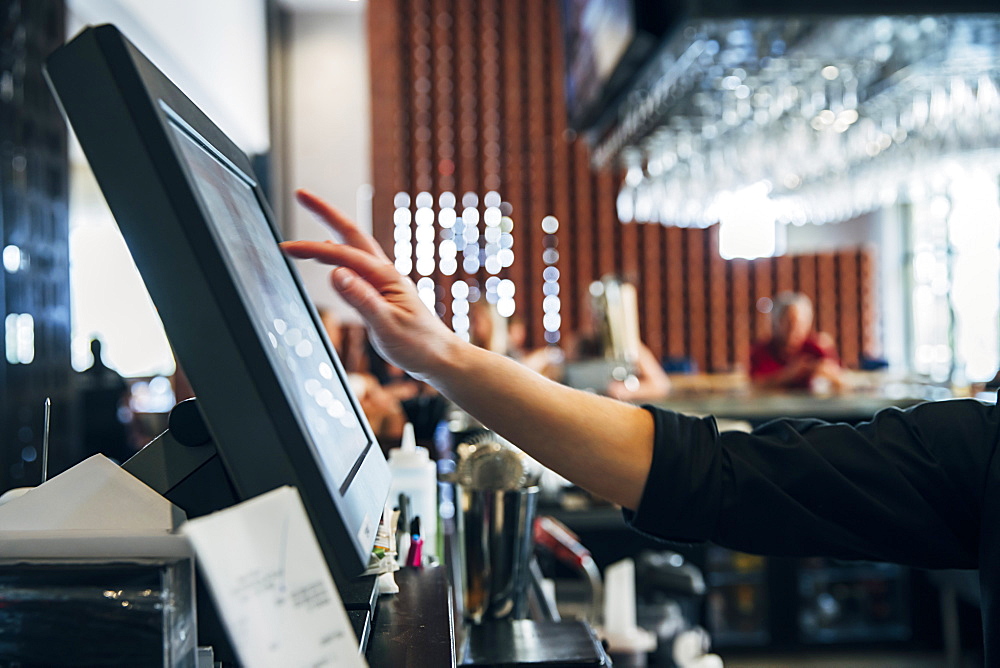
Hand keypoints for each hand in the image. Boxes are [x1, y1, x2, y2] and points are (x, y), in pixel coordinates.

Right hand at [281, 189, 460, 380]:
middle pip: (351, 234)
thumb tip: (335, 273)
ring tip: (312, 214)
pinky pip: (357, 266)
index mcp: (385, 277)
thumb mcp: (387, 325)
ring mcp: (384, 282)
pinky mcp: (382, 294)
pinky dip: (340, 255)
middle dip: (326, 213)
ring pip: (353, 247)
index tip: (286, 247)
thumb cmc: (419, 345)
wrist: (441, 359)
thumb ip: (361, 299)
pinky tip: (333, 260)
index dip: (312, 249)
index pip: (342, 255)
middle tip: (302, 195)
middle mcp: (384, 273)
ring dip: (331, 229)